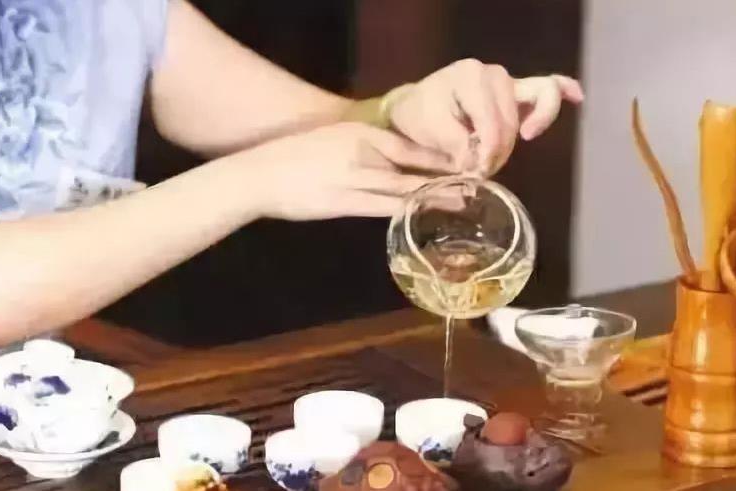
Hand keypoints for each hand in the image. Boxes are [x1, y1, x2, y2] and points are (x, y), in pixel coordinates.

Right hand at [233, 123, 450, 219]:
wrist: (259, 175)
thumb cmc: (292, 159)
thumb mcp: (331, 142)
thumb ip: (361, 148)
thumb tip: (390, 160)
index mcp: (359, 132)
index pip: (408, 144)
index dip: (436, 155)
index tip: (461, 162)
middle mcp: (362, 150)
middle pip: (413, 163)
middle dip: (445, 174)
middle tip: (476, 181)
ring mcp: (354, 176)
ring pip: (405, 186)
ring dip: (436, 193)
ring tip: (463, 199)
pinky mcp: (345, 202)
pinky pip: (385, 206)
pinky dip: (409, 210)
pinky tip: (426, 214)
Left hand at [388, 59, 583, 175]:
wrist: (416, 107)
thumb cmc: (420, 115)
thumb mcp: (431, 130)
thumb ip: (456, 145)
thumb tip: (478, 167)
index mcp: (470, 78)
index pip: (493, 123)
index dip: (488, 153)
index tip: (473, 173)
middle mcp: (494, 74)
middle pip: (514, 121)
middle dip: (499, 151)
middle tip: (479, 171)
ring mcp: (510, 80)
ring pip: (535, 107)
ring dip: (517, 139)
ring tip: (496, 158)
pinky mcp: (519, 90)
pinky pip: (548, 86)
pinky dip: (563, 92)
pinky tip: (578, 98)